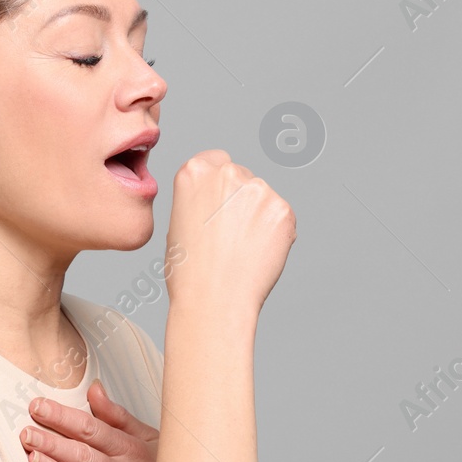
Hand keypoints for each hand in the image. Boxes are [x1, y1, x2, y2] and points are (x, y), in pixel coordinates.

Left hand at [19, 380, 158, 461]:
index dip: (63, 417)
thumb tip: (93, 389)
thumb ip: (117, 416)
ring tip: (35, 461)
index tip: (37, 407)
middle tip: (26, 434)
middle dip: (54, 443)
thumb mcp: (149, 438)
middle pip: (86, 455)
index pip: (91, 428)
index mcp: (130, 448)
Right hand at [166, 149, 295, 317]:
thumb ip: (200, 199)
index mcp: (194, 171)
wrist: (213, 301)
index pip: (216, 160)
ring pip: (264, 199)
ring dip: (258, 218)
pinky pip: (281, 218)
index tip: (219, 204)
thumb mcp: (178, 222)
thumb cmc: (189, 271)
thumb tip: (219, 201)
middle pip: (243, 178)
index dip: (219, 185)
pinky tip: (257, 255)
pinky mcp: (283, 211)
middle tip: (229, 237)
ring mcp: (259, 190)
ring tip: (241, 251)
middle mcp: (228, 173)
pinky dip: (274, 235)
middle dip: (240, 201)